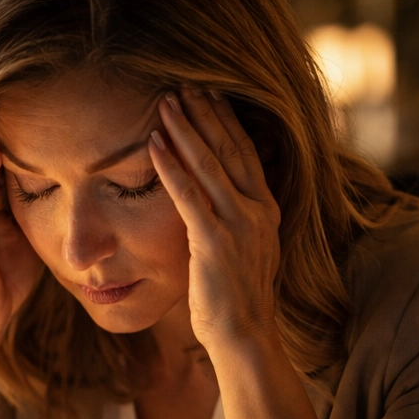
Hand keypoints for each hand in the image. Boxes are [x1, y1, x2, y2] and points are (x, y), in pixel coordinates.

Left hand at [148, 86, 282, 347]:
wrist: (245, 335)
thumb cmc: (236, 298)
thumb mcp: (241, 250)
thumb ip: (233, 220)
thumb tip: (218, 200)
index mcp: (265, 209)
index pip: (245, 152)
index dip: (226, 121)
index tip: (209, 93)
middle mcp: (256, 210)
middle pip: (229, 148)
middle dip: (206, 113)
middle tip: (184, 82)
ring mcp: (238, 225)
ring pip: (209, 165)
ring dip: (186, 130)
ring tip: (165, 102)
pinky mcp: (215, 243)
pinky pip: (189, 197)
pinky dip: (171, 168)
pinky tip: (154, 145)